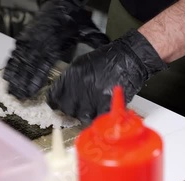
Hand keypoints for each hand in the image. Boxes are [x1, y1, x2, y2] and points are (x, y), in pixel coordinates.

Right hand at [3, 0, 108, 99]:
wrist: (62, 2)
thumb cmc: (74, 18)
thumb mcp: (87, 30)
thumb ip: (96, 42)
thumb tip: (107, 49)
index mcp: (54, 44)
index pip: (43, 65)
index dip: (36, 79)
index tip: (31, 92)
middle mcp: (40, 42)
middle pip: (28, 66)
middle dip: (22, 82)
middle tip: (18, 97)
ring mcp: (30, 39)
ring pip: (19, 61)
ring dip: (14, 76)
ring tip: (11, 90)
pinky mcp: (25, 36)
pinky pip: (16, 52)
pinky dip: (11, 64)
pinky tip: (7, 75)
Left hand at [46, 29, 167, 124]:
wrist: (130, 58)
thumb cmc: (109, 60)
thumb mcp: (82, 64)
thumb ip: (70, 80)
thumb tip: (61, 93)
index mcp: (71, 75)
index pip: (54, 97)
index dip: (56, 103)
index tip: (58, 106)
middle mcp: (79, 86)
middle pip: (67, 109)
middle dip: (71, 110)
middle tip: (79, 107)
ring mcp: (92, 96)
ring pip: (81, 116)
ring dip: (86, 114)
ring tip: (93, 108)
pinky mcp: (106, 104)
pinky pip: (98, 118)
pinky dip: (100, 117)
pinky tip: (102, 111)